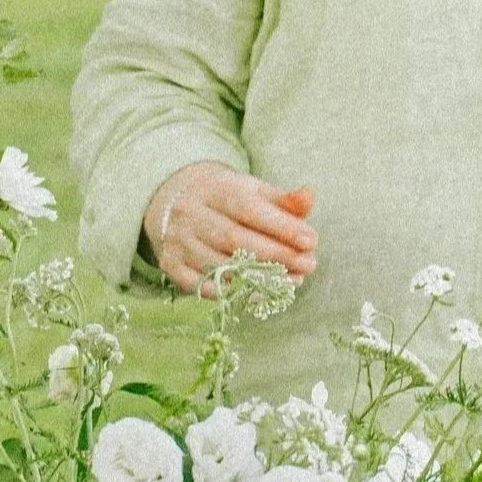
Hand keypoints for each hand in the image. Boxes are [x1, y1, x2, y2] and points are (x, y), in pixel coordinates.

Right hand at [144, 162, 316, 296]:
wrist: (177, 202)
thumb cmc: (228, 199)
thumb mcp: (255, 192)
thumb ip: (284, 200)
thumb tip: (309, 198)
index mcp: (214, 188)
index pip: (249, 208)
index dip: (281, 226)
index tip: (311, 241)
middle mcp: (190, 213)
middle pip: (234, 238)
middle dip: (276, 255)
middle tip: (309, 265)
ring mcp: (178, 240)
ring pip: (219, 265)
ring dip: (260, 277)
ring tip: (293, 280)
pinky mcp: (171, 264)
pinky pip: (202, 285)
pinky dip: (233, 292)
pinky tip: (261, 292)